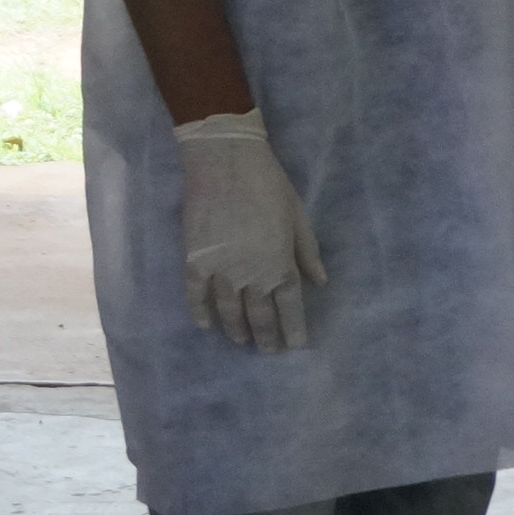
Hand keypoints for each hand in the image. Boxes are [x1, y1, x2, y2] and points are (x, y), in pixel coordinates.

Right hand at [173, 110, 325, 351]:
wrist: (225, 163)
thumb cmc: (269, 186)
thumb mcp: (298, 218)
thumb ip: (307, 253)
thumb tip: (320, 283)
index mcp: (281, 264)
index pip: (290, 307)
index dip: (293, 329)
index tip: (295, 346)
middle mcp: (251, 275)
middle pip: (259, 315)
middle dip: (266, 336)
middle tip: (269, 352)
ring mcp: (220, 271)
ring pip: (228, 311)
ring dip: (236, 329)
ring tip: (242, 341)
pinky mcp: (193, 261)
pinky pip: (195, 296)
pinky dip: (200, 313)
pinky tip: (207, 325)